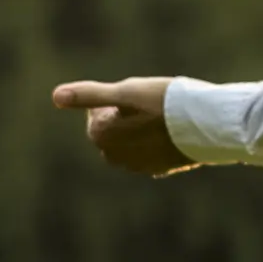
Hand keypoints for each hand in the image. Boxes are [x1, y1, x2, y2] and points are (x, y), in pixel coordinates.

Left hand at [51, 77, 195, 176]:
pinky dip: (155, 142)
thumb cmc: (165, 103)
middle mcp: (115, 156)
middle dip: (124, 117)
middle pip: (111, 130)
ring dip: (139, 130)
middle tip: (149, 103)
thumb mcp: (126, 92)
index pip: (95, 114)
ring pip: (130, 142)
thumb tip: (55, 96)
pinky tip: (172, 130)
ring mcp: (138, 166)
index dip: (113, 101)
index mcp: (102, 136)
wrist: (207, 125)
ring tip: (162, 116)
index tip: (133, 95)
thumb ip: (90, 95)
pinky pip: (149, 152)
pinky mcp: (159, 169)